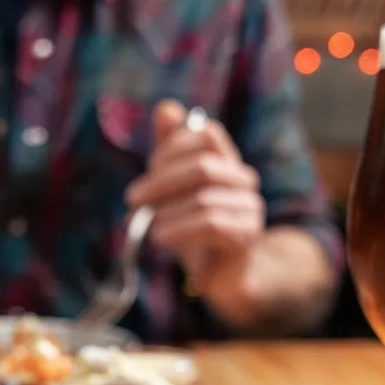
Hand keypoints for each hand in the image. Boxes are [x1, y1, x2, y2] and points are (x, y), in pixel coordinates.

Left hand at [125, 100, 264, 292]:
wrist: (223, 277)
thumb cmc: (195, 231)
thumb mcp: (175, 191)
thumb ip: (170, 153)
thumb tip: (167, 107)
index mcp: (227, 162)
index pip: (206, 134)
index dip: (173, 147)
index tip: (148, 169)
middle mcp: (243, 181)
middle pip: (203, 166)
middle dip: (162, 181)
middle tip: (134, 199)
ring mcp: (250, 210)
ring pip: (204, 198)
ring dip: (166, 212)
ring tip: (146, 226)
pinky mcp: (246, 238)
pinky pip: (212, 225)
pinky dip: (179, 230)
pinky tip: (160, 238)